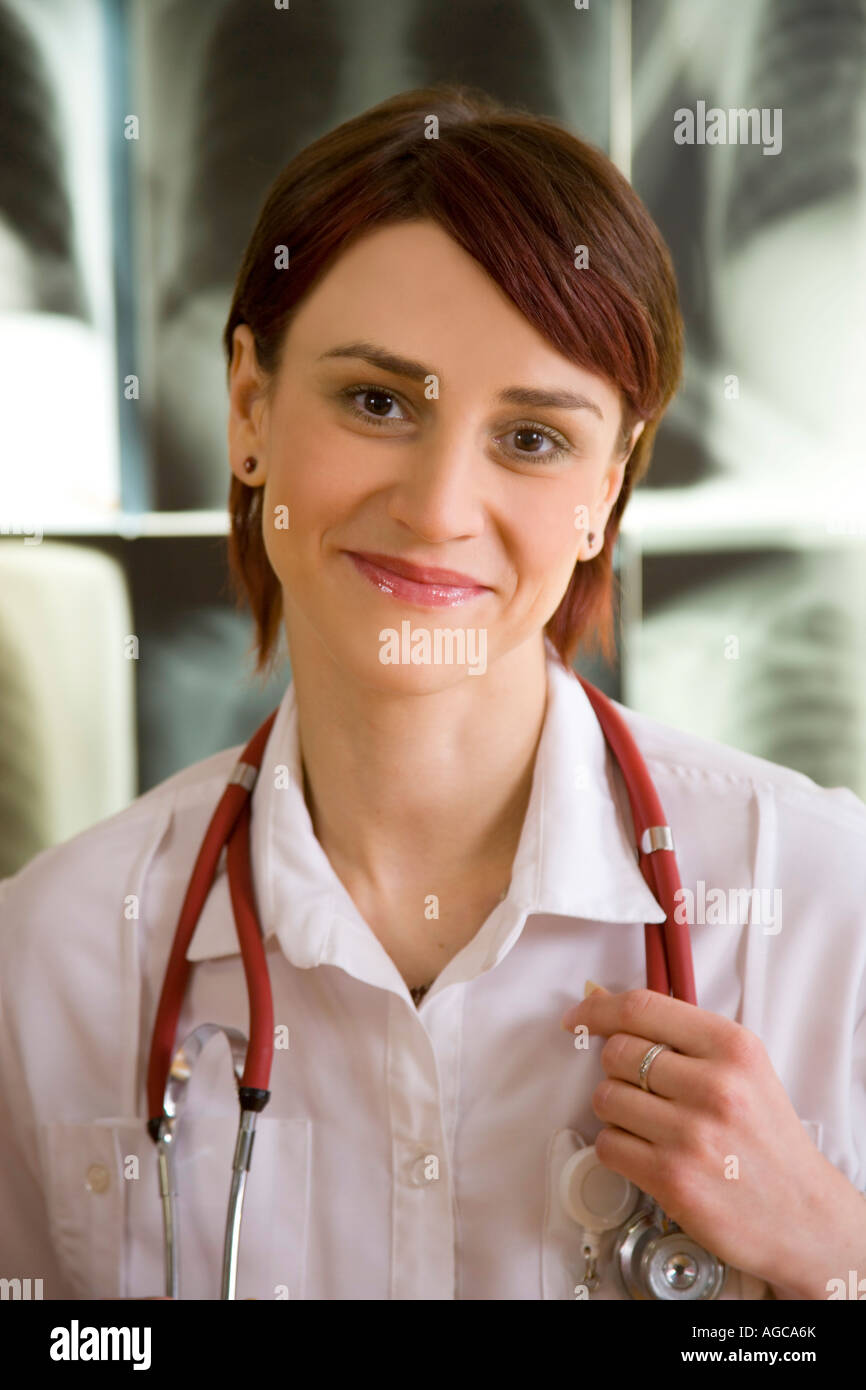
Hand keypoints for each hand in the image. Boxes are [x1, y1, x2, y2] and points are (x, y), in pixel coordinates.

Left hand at [560, 983, 850, 1293]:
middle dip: (618, 1069)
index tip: (579, 1016)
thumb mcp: (744, 1069)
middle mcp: (714, 1086)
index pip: (642, 1008)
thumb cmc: (766, 1138)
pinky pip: (608, 1145)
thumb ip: (683, 1038)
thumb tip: (604, 1006)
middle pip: (617, 1053)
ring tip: (653, 1126)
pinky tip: (649, 1154)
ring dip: (617, 1110)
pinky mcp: (671, 1179)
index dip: (598, 1008)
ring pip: (605, 1097)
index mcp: (733, 1047)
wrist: (801, 1215)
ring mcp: (691, 1134)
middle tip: (645, 1091)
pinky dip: (618, 1148)